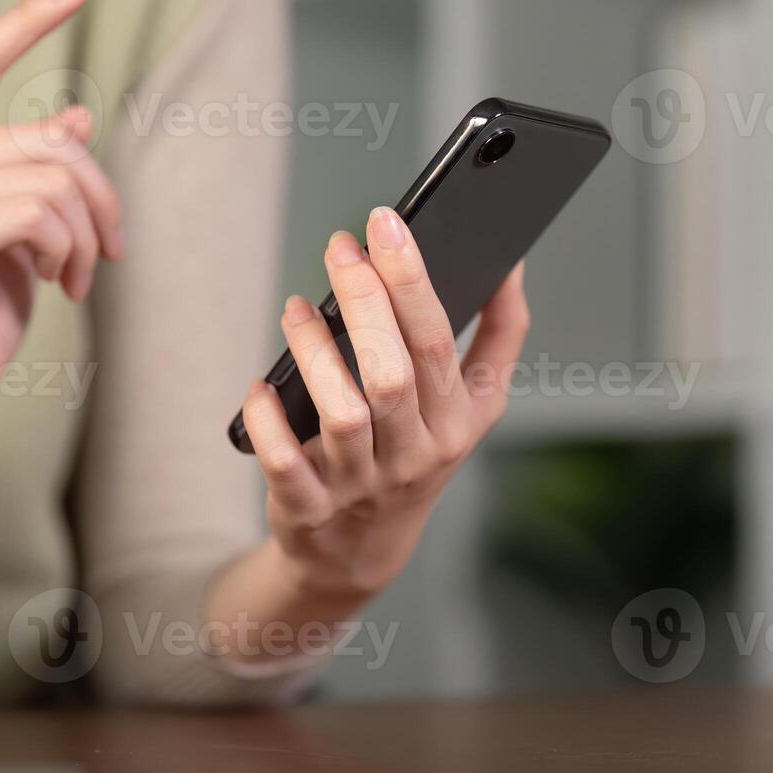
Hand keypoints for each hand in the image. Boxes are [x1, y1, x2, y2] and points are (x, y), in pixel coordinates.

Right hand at [0, 0, 123, 448]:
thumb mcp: (16, 233)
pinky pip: (41, 213)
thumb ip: (33, 172)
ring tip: (77, 277)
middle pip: (49, 139)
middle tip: (109, 252)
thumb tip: (74, 117)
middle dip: (100, 199)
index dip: (27, 18)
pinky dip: (71, 252)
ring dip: (88, 237)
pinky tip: (60, 285)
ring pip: (54, 178)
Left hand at [238, 206, 530, 598]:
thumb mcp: (473, 405)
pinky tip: (261, 386)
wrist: (363, 550)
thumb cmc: (417, 455)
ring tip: (297, 308)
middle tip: (340, 248)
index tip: (385, 222)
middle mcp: (413, 455)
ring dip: (314, 352)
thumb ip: (499, 337)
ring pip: (342, 413)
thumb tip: (511, 263)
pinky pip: (284, 461)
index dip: (411, 279)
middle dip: (365, 301)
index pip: (437, 341)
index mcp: (455, 422)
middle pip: (392, 374)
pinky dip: (267, 419)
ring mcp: (359, 485)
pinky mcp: (308, 507)